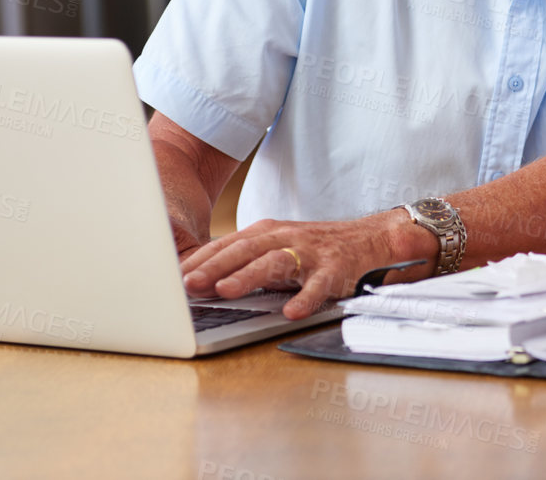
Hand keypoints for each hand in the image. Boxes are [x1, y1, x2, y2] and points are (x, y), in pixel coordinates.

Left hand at [180, 213, 435, 319]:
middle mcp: (285, 238)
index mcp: (267, 233)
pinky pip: (318, 285)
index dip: (199, 260)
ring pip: (274, 263)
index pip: (226, 245)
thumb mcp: (279, 249)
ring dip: (248, 276)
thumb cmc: (318, 248)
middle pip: (243, 250)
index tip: (172, 277)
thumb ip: (246, 262)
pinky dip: (305, 298)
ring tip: (225, 292)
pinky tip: (291, 313)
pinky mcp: (335, 268)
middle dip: (213, 267)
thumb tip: (204, 283)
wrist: (372, 239)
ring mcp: (310, 252)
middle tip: (187, 284)